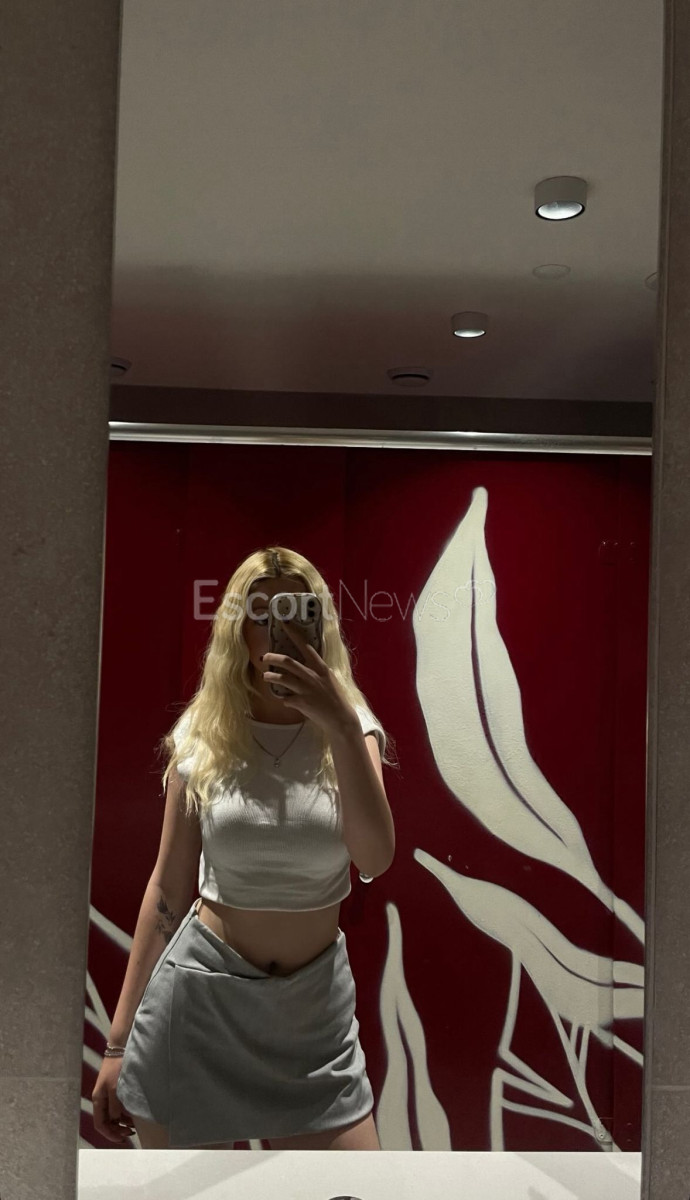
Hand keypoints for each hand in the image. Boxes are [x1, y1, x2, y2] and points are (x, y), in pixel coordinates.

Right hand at [91, 1056, 135, 1143]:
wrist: (120, 1049)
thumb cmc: (116, 1068)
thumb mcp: (115, 1089)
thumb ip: (114, 1106)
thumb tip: (115, 1121)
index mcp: (98, 1100)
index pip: (100, 1124)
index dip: (109, 1134)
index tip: (122, 1139)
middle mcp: (101, 1100)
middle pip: (106, 1122)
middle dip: (117, 1130)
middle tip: (131, 1133)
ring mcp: (108, 1096)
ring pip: (113, 1116)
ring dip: (122, 1123)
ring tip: (134, 1126)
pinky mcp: (115, 1091)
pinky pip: (118, 1108)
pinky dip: (125, 1114)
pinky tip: (133, 1115)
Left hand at [262, 619, 358, 736]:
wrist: (341, 719)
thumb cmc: (335, 698)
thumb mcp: (329, 679)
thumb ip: (317, 671)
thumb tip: (304, 665)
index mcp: (321, 667)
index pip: (306, 646)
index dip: (294, 634)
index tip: (284, 623)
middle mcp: (313, 676)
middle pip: (288, 662)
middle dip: (273, 657)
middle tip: (264, 656)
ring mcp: (306, 689)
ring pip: (282, 679)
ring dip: (271, 676)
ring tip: (266, 676)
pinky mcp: (301, 703)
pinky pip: (286, 698)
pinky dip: (284, 698)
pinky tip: (285, 700)